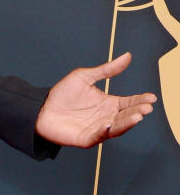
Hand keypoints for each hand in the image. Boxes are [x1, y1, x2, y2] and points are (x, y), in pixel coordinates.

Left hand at [34, 52, 156, 147]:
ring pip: (116, 128)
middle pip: (126, 116)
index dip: (140, 100)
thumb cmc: (63, 93)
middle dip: (137, 112)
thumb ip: (107, 70)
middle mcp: (106, 117)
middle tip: (146, 108)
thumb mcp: (85, 77)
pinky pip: (98, 136)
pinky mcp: (86, 139)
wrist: (41, 108)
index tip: (152, 97)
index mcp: (109, 103)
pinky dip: (104, 131)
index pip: (129, 102)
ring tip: (137, 117)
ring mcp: (97, 129)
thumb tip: (128, 56)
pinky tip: (108, 124)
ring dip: (127, 123)